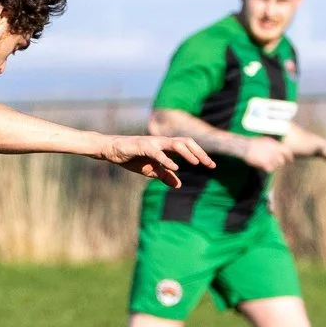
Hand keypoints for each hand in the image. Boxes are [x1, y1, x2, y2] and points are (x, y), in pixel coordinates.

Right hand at [97, 133, 213, 187]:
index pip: (188, 147)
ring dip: (188, 153)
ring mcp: (153, 142)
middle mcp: (162, 141)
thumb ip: (165, 176)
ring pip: (175, 144)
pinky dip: (167, 160)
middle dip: (200, 153)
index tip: (212, 166)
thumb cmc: (132, 158)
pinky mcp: (142, 146)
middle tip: (211, 165)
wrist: (112, 150)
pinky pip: (157, 152)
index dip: (201, 155)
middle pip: (186, 142)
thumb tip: (178, 185)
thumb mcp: (151, 170)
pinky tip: (176, 168)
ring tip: (197, 163)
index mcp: (166, 147)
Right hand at [237, 136, 291, 173]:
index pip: (287, 151)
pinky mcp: (264, 164)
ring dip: (273, 165)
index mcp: (275, 145)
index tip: (290, 159)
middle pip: (282, 161)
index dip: (290, 156)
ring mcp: (270, 158)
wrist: (246, 146)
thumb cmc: (254, 142)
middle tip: (277, 163)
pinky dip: (268, 169)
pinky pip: (270, 169)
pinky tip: (265, 166)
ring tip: (269, 163)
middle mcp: (274, 152)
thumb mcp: (267, 139)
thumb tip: (278, 146)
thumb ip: (274, 144)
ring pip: (276, 166)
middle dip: (280, 162)